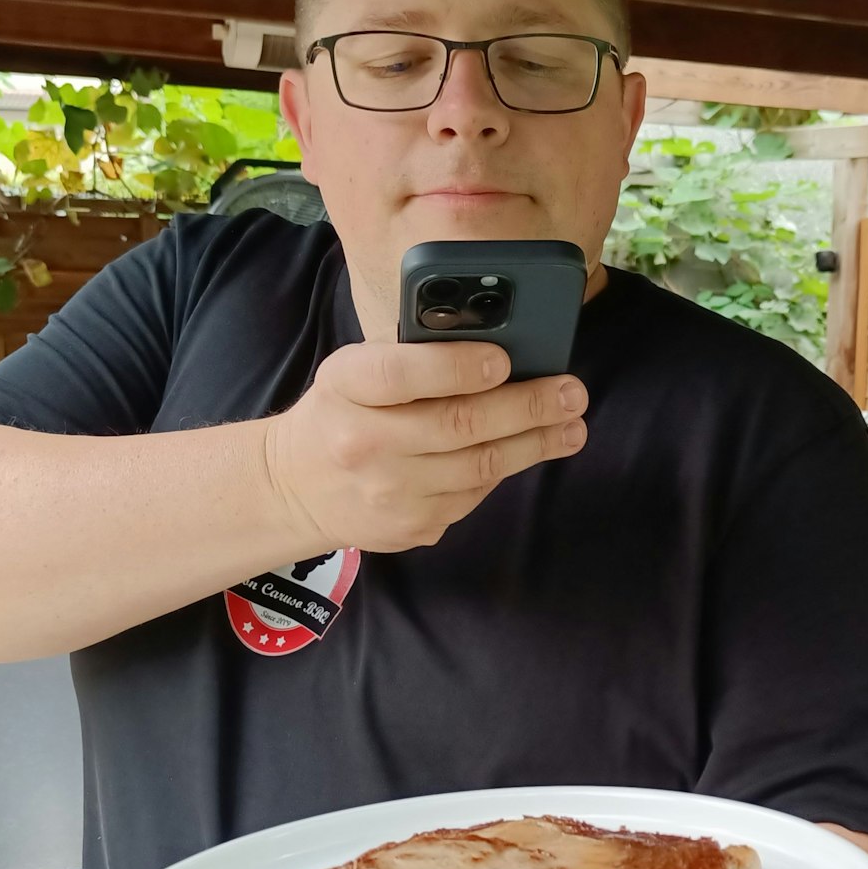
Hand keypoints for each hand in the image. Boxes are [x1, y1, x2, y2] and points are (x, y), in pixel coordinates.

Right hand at [262, 340, 586, 552]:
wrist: (295, 488)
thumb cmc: (343, 412)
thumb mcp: (355, 372)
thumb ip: (411, 357)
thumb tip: (499, 342)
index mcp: (345, 387)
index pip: (399, 374)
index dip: (455, 367)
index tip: (503, 360)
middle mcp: (362, 443)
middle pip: (457, 424)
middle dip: (526, 407)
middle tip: (572, 393)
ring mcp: (388, 493)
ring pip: (479, 466)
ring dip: (535, 443)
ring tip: (572, 425)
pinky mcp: (410, 527)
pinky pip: (473, 494)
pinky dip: (504, 468)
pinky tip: (528, 449)